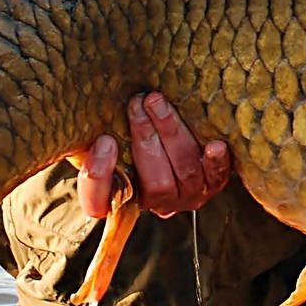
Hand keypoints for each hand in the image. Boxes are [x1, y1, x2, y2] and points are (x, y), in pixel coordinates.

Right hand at [78, 92, 231, 219]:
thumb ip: (89, 132)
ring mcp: (186, 195)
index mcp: (117, 195)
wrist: (165, 125)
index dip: (100, 178)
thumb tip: (91, 128)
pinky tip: (215, 144)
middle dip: (146, 139)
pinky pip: (216, 177)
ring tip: (158, 101)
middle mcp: (154, 203)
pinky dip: (215, 162)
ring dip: (171, 134)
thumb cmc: (124, 125)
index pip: (100, 204)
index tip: (104, 141)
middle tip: (138, 102)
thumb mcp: (99, 129)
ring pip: (183, 175)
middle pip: (154, 185)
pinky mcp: (212, 182)